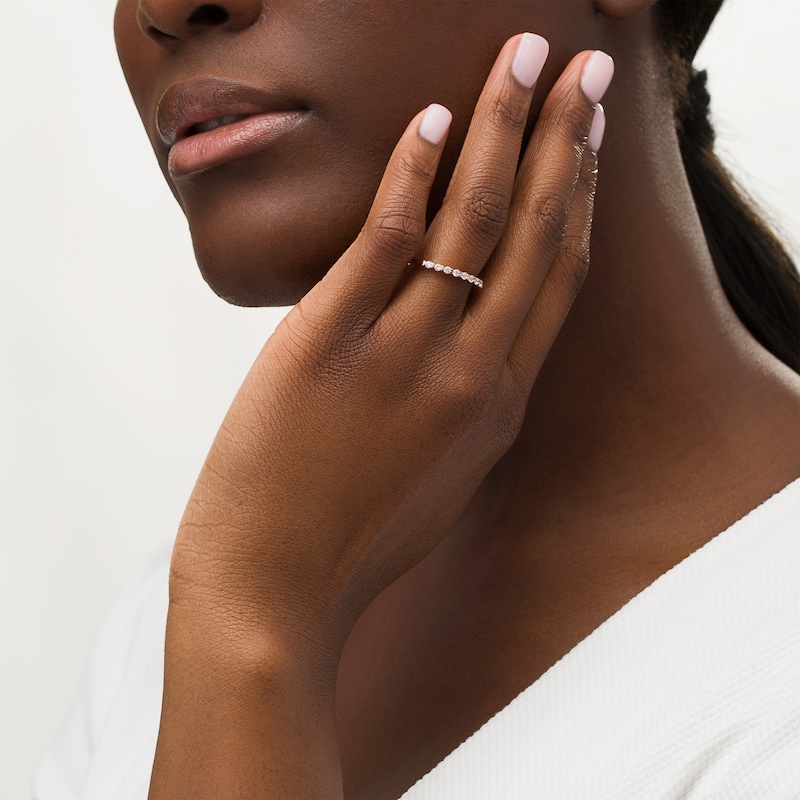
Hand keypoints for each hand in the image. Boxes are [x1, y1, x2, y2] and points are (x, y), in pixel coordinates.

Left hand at [152, 34, 612, 797]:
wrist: (278, 592)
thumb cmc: (356, 538)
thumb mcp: (442, 475)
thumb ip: (469, 404)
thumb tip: (471, 338)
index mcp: (499, 405)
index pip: (558, 279)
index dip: (580, 200)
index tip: (587, 143)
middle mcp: (470, 372)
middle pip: (536, 231)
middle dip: (566, 139)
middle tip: (587, 69)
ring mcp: (403, 355)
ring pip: (475, 218)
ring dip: (504, 126)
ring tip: (522, 59)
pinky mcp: (330, 342)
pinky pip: (388, 236)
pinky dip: (414, 169)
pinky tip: (432, 116)